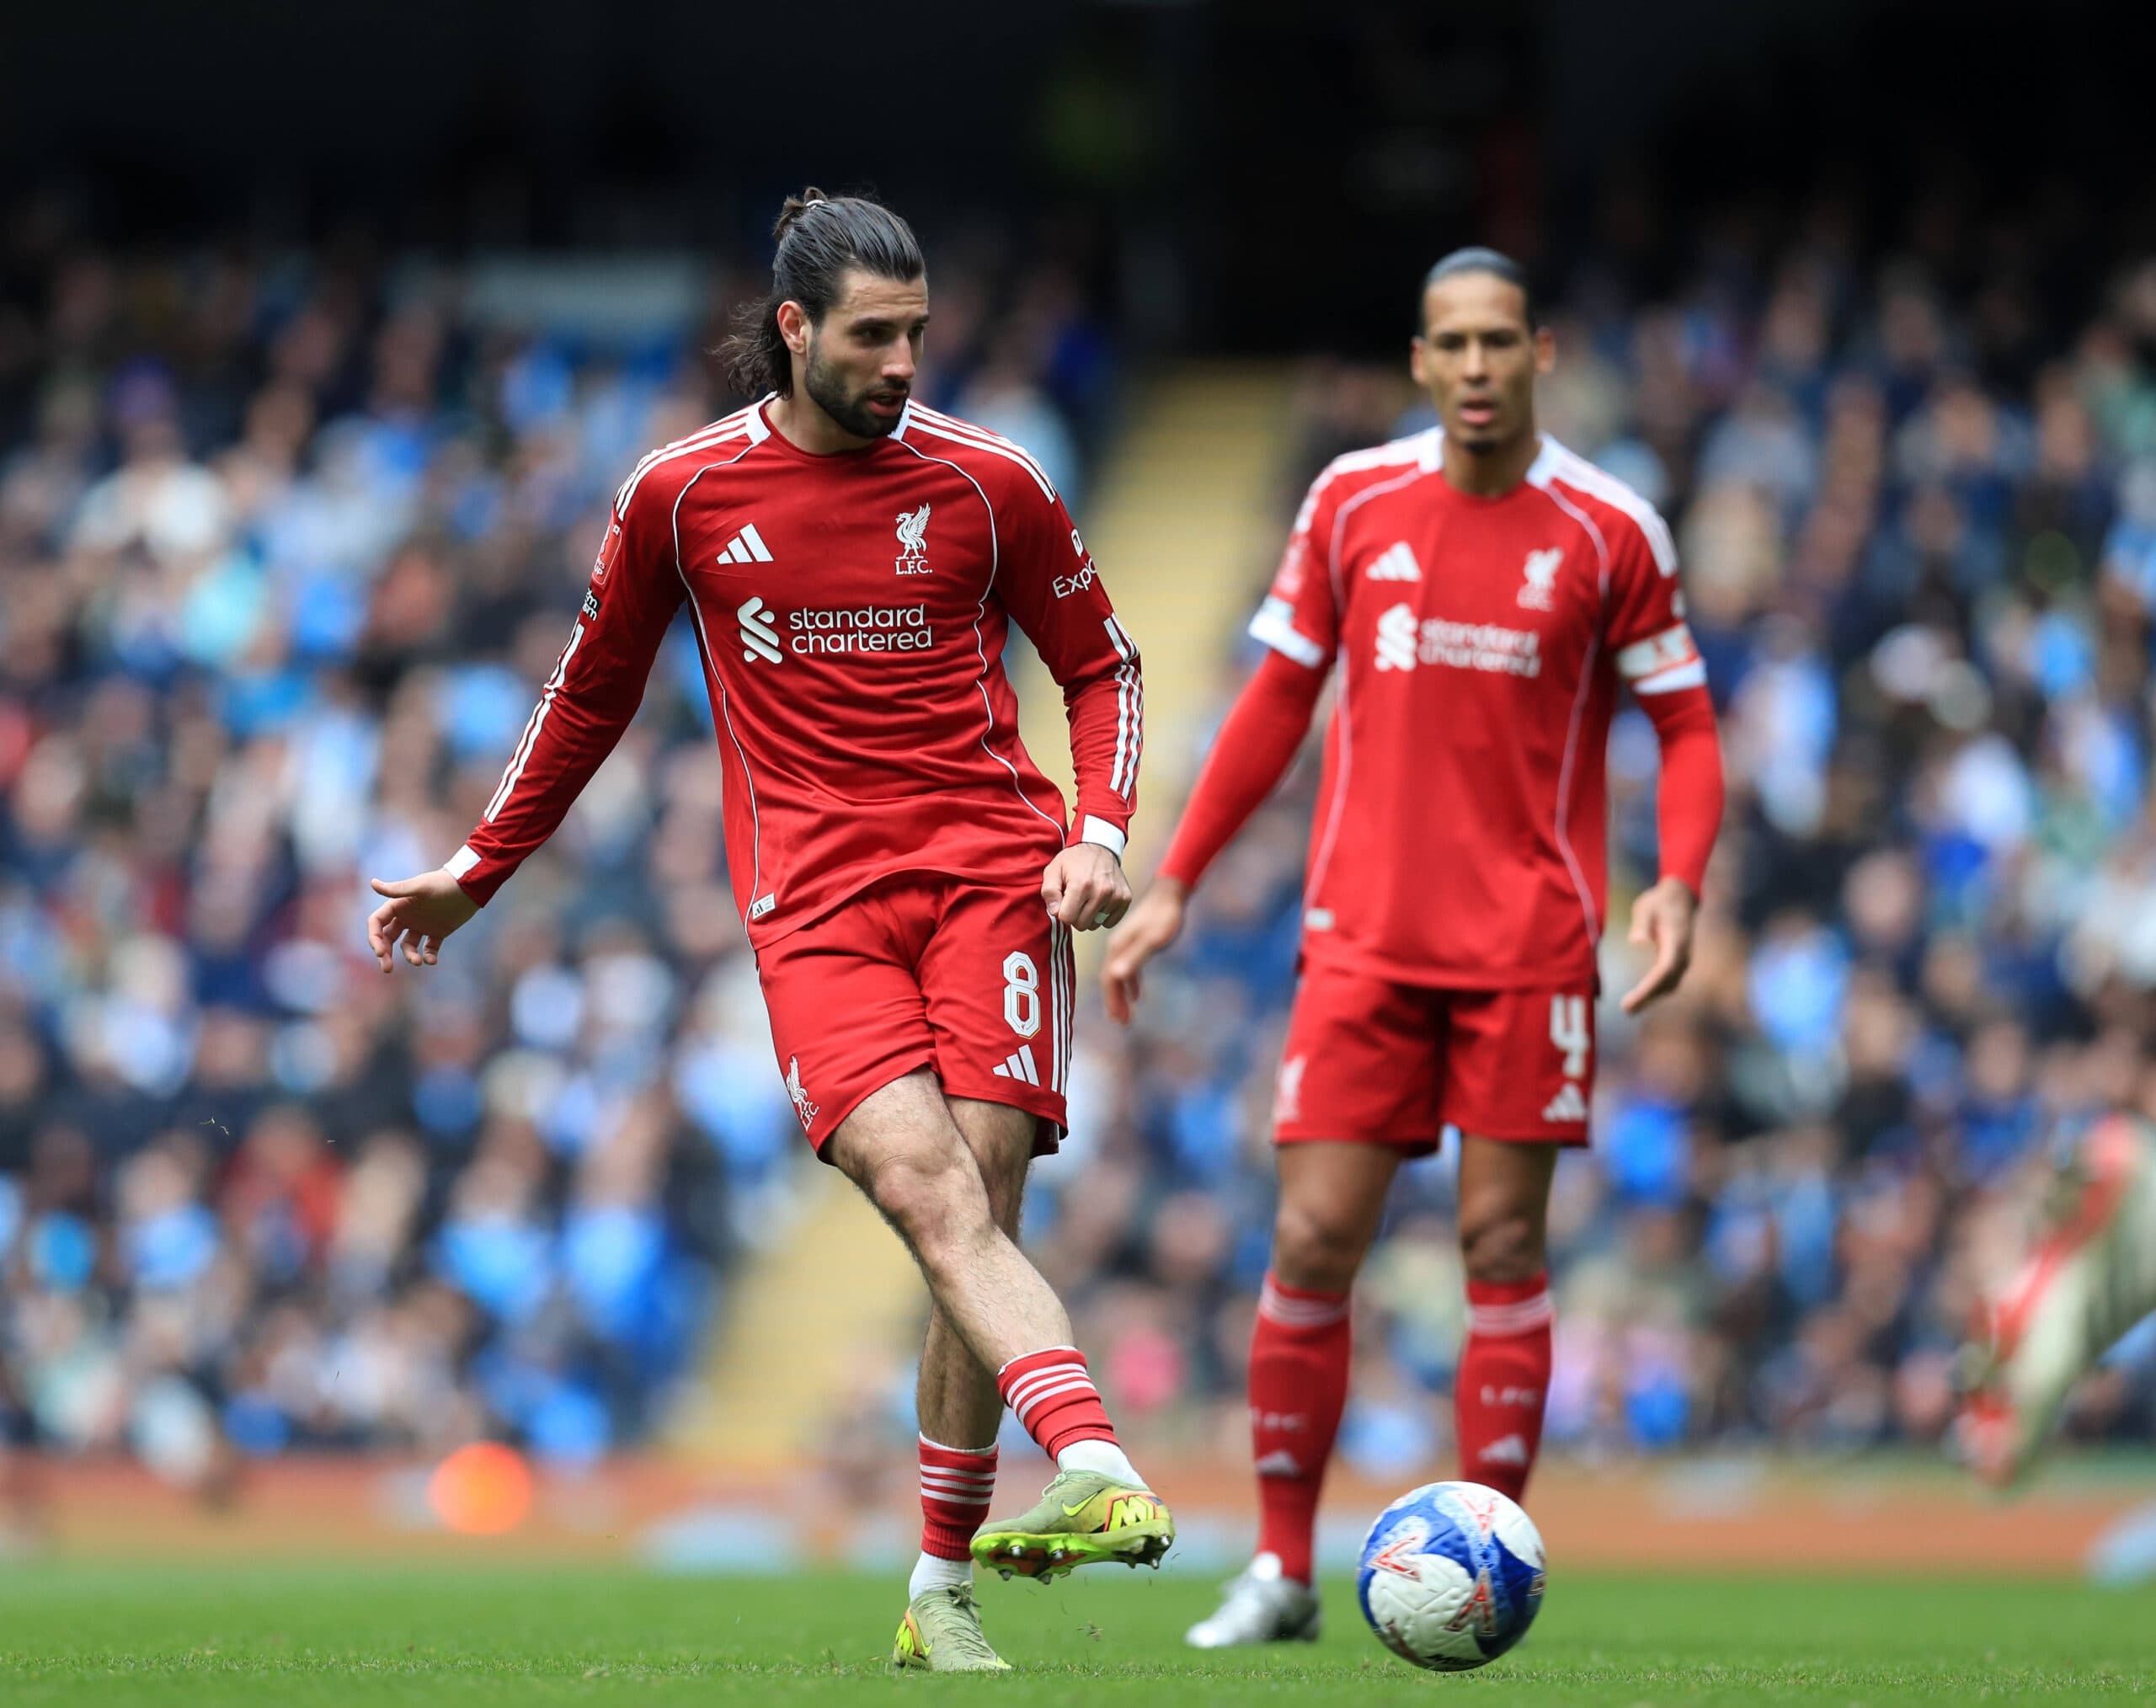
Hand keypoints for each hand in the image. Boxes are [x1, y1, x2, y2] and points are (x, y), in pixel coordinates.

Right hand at [366, 868, 479, 972]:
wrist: (470, 886)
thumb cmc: (444, 884)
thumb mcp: (420, 887)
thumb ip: (397, 889)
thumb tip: (372, 883)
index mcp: (398, 905)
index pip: (377, 923)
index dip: (374, 939)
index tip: (380, 953)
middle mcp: (407, 916)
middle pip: (388, 938)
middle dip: (385, 954)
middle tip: (387, 969)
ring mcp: (422, 925)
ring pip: (407, 946)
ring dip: (410, 956)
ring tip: (418, 961)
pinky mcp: (438, 932)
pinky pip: (429, 948)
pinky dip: (429, 956)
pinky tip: (432, 961)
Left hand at [1042, 842, 1130, 934]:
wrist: (1100, 847)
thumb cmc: (1074, 861)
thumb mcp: (1053, 870)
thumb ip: (1049, 892)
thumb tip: (1055, 912)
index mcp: (1081, 885)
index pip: (1067, 918)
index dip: (1062, 912)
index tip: (1064, 902)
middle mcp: (1101, 891)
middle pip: (1082, 924)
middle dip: (1075, 915)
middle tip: (1075, 900)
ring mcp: (1115, 896)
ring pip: (1095, 924)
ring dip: (1089, 915)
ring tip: (1087, 898)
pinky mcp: (1125, 899)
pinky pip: (1110, 922)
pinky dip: (1103, 915)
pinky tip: (1099, 901)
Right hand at [1100, 879, 1187, 1025]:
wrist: (1169, 896)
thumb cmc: (1163, 918)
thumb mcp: (1152, 940)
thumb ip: (1135, 958)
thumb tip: (1116, 977)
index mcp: (1118, 948)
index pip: (1110, 979)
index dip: (1113, 1000)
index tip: (1118, 1020)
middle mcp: (1117, 948)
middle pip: (1111, 980)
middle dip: (1114, 1002)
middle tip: (1121, 1023)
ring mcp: (1125, 946)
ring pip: (1119, 975)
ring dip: (1121, 996)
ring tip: (1126, 1015)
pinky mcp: (1135, 944)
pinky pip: (1128, 969)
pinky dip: (1130, 984)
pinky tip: (1137, 995)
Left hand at [1620, 877, 1697, 1013]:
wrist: (1681, 895)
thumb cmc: (1660, 900)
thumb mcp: (1646, 906)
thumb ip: (1642, 923)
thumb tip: (1636, 942)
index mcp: (1676, 941)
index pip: (1664, 970)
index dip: (1649, 987)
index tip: (1633, 998)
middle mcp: (1683, 954)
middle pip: (1668, 983)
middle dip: (1648, 998)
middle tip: (1626, 1009)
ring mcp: (1683, 958)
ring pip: (1670, 985)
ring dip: (1652, 998)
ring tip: (1630, 1008)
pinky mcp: (1678, 960)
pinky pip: (1669, 981)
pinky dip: (1656, 991)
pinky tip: (1641, 998)